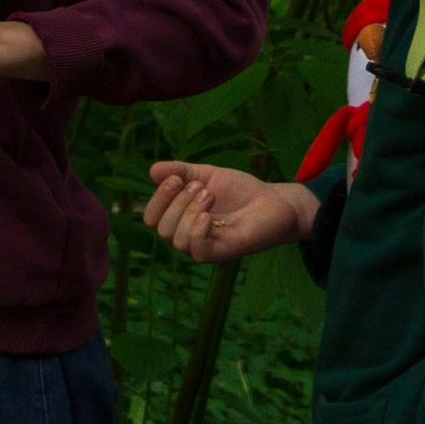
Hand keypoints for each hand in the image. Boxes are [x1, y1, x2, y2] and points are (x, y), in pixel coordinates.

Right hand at [143, 161, 317, 263]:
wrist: (273, 200)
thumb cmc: (239, 190)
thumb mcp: (205, 174)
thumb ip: (180, 171)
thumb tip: (152, 170)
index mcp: (180, 218)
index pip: (151, 217)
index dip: (158, 198)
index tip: (176, 178)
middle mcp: (189, 235)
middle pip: (161, 228)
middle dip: (177, 202)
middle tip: (202, 187)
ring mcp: (206, 246)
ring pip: (177, 240)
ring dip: (190, 211)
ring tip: (210, 196)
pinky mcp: (223, 252)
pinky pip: (198, 252)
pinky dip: (197, 232)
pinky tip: (208, 217)